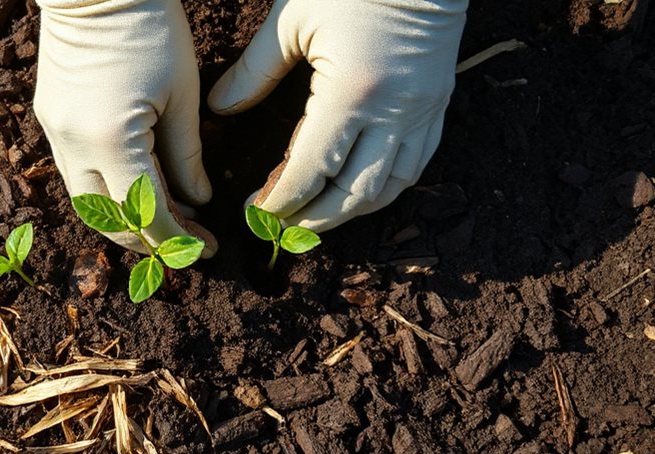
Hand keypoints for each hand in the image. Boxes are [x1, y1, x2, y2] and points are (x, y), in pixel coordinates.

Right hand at [34, 0, 216, 255]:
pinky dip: (107, 190)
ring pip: (87, 201)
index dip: (178, 238)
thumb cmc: (150, 25)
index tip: (207, 247)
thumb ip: (187, 154)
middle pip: (109, 219)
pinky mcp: (50, 118)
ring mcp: (55, 132)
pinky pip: (76, 172)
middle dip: (149, 240)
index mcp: (111, 140)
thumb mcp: (183, 93)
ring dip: (125, 219)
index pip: (146, 213)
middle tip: (186, 243)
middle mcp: (74, 144)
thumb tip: (198, 200)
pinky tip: (137, 186)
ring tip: (165, 218)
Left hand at [208, 0, 467, 231]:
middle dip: (313, 219)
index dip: (281, 200)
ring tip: (315, 218)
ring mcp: (422, 111)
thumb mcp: (291, 19)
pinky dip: (385, 188)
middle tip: (280, 229)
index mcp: (352, 91)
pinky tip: (358, 193)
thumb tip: (220, 108)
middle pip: (353, 194)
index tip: (254, 213)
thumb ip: (254, 72)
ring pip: (389, 188)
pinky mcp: (438, 105)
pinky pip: (416, 165)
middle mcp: (393, 111)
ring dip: (350, 212)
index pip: (312, 171)